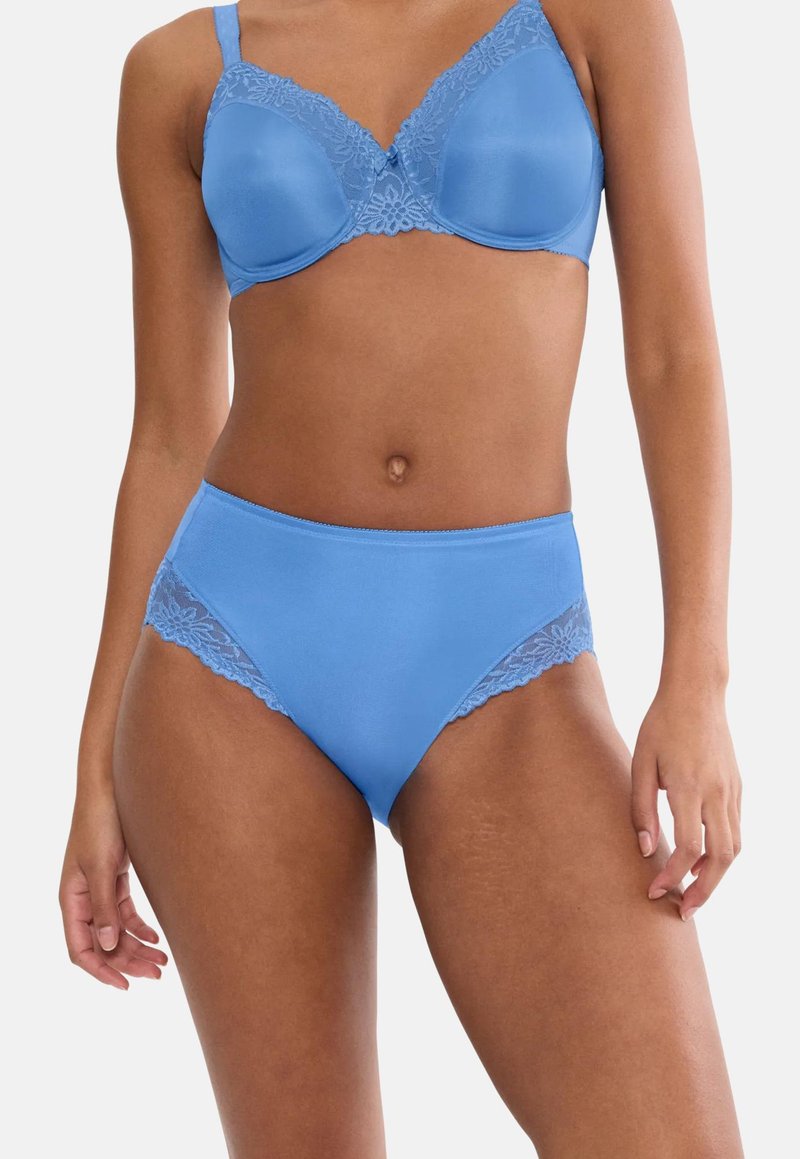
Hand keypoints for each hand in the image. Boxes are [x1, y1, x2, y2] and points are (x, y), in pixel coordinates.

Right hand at [59, 784, 167, 988]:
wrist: (111, 789)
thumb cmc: (101, 823)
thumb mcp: (102, 866)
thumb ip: (104, 906)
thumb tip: (107, 947)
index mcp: (71, 900)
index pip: (80, 950)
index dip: (101, 970)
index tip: (125, 985)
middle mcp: (83, 899)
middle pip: (103, 944)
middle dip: (128, 962)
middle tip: (157, 974)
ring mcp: (99, 889)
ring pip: (116, 930)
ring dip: (137, 947)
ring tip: (163, 961)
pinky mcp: (115, 877)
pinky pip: (125, 912)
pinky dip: (139, 926)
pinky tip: (157, 937)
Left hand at [630, 685, 741, 919]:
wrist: (697, 693)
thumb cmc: (660, 725)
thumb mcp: (640, 762)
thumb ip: (641, 807)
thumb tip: (644, 848)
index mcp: (688, 787)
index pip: (686, 848)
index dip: (671, 876)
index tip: (654, 891)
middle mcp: (716, 792)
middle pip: (720, 858)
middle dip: (703, 891)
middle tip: (683, 911)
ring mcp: (732, 790)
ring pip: (734, 847)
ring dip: (715, 874)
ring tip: (692, 888)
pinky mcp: (738, 786)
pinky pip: (735, 829)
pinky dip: (722, 851)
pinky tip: (702, 857)